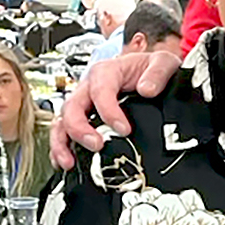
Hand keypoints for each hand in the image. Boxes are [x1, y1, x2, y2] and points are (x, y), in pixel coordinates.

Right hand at [49, 50, 180, 169]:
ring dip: (62, 143)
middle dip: (80, 129)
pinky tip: (68, 162)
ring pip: (62, 121)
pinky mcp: (83, 116)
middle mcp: (89, 86)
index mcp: (107, 71)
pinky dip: (61, 147)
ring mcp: (83, 102)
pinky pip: (64, 131)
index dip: (109, 111)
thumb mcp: (163, 62)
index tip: (124, 129)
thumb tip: (147, 89)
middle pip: (72, 107)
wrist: (150, 72)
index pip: (100, 91)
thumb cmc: (151, 67)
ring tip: (70, 162)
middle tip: (97, 145)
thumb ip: (158, 73)